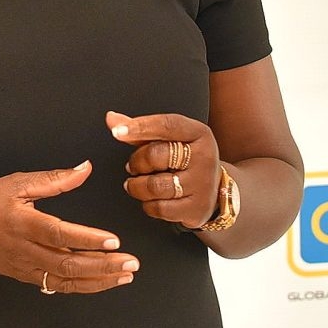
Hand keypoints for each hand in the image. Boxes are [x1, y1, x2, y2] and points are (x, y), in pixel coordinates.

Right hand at [0, 161, 137, 294]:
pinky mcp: (27, 277)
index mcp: (22, 223)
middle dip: (103, 266)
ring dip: (99, 280)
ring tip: (126, 276)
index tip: (114, 240)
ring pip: (66, 281)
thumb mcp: (16, 183)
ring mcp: (26, 267)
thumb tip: (85, 169)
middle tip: (132, 264)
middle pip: (68, 264)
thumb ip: (54, 179)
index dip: (86, 239)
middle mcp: (25, 249)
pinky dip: (83, 287)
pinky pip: (58, 286)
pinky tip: (104, 281)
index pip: (59, 233)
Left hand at [107, 111, 219, 228]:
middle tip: (135, 166)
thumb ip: (141, 130)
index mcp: (198, 133)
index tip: (117, 132)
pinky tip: (151, 199)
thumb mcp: (170, 140)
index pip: (167, 125)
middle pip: (156, 155)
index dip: (140, 127)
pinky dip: (148, 205)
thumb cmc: (185, 160)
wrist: (215, 190)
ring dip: (137, 186)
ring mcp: (202, 184)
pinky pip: (160, 208)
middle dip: (137, 162)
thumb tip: (112, 119)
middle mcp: (204, 157)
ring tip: (137, 183)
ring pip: (155, 186)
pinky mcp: (197, 208)